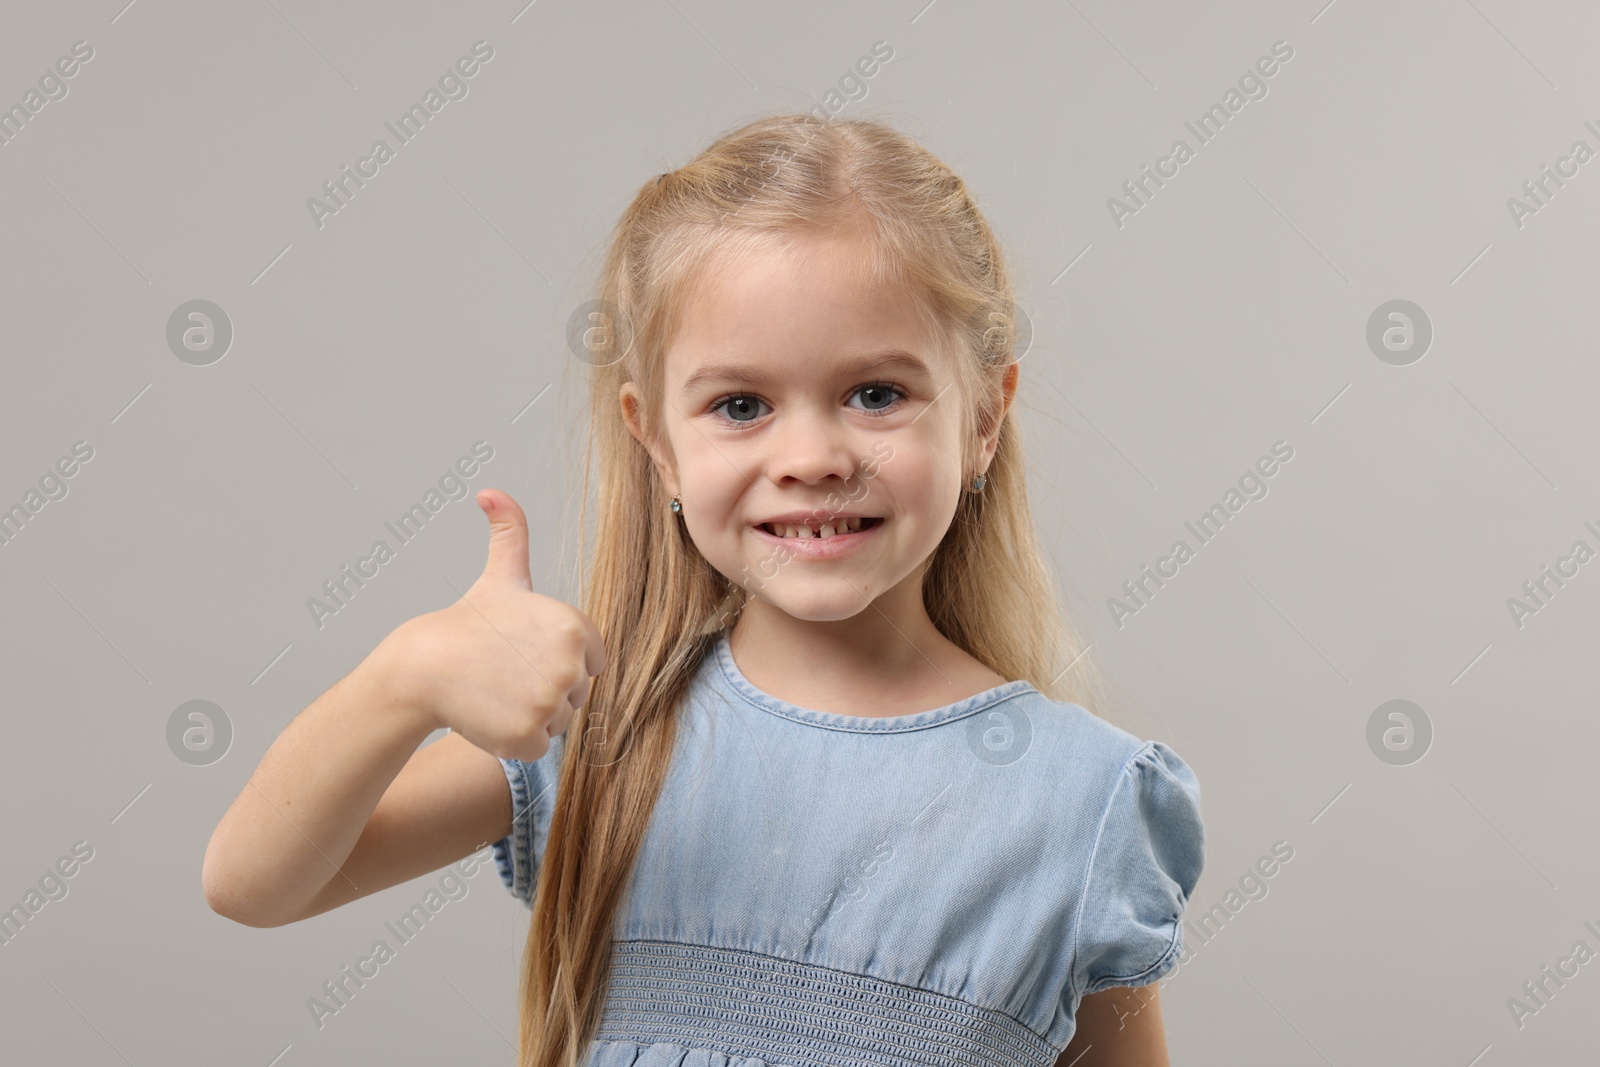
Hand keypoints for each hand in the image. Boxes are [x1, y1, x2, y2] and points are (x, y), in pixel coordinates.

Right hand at [390, 488, 606, 761]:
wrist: (423, 667)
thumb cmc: (467, 624)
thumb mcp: (501, 576)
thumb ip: (511, 532)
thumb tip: (490, 490)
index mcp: (575, 627)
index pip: (591, 661)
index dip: (558, 659)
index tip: (524, 649)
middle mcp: (570, 665)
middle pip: (577, 693)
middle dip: (545, 688)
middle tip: (506, 671)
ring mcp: (550, 703)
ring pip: (560, 720)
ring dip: (532, 713)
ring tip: (498, 690)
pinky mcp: (530, 736)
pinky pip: (540, 745)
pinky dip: (517, 739)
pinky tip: (492, 713)